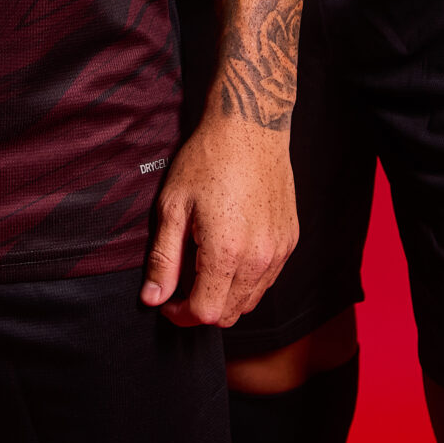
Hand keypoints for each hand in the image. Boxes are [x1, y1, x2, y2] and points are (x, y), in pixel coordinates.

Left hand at [142, 117, 297, 326]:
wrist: (250, 128)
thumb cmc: (207, 160)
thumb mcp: (172, 206)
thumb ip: (163, 258)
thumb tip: (153, 298)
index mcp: (227, 251)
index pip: (205, 313)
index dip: (181, 315)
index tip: (167, 300)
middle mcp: (259, 258)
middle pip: (229, 314)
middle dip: (201, 309)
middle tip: (181, 286)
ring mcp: (279, 250)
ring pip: (251, 301)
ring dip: (225, 297)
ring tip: (203, 268)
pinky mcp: (290, 240)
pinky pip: (268, 279)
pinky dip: (247, 280)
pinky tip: (229, 255)